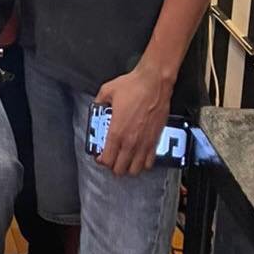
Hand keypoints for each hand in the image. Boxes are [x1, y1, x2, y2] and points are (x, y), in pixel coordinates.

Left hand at [95, 62, 172, 176]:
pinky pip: (149, 162)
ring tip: (124, 160)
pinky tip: (138, 156)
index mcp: (116, 131)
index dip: (101, 160)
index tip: (99, 156)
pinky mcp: (155, 141)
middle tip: (110, 158)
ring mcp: (144, 143)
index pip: (107, 159)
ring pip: (135, 169)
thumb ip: (99, 101)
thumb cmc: (133, 86)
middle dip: (113, 166)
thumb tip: (97, 106)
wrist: (154, 83)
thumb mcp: (107, 91)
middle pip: (120, 169)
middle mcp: (130, 142)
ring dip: (128, 167)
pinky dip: (143, 163)